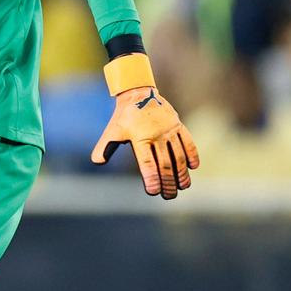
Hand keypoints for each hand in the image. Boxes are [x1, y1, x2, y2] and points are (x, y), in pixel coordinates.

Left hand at [92, 85, 199, 199]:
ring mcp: (168, 130)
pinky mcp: (177, 125)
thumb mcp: (112, 131)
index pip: (146, 162)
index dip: (150, 177)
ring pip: (178, 155)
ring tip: (183, 187)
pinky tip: (193, 167)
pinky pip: (187, 141)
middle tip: (169, 196)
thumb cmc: (124, 117)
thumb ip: (105, 147)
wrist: (138, 93)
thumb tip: (97, 162)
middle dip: (167, 182)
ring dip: (181, 172)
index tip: (153, 191)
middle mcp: (156, 134)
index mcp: (139, 138)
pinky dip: (191, 154)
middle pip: (164, 163)